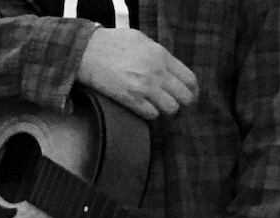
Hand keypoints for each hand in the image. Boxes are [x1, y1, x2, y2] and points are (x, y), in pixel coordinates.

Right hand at [76, 28, 196, 120]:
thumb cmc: (112, 43)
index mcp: (161, 56)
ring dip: (166, 111)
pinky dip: (151, 115)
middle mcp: (157, 72)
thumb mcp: (141, 40)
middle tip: (175, 105)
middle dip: (182, 104)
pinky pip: (152, 115)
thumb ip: (158, 54)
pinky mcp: (131, 100)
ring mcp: (144, 87)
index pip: (190, 80)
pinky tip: (145, 109)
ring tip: (159, 108)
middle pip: (185, 98)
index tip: (188, 96)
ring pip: (171, 109)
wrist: (87, 52)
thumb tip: (170, 67)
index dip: (192, 91)